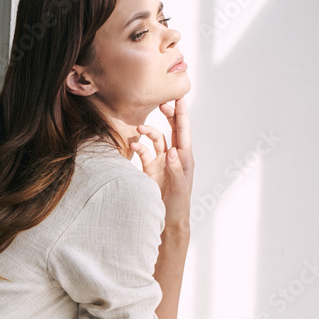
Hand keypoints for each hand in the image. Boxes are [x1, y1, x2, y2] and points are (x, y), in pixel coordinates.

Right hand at [129, 97, 193, 226]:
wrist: (167, 220)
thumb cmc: (179, 205)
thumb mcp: (179, 188)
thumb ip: (176, 169)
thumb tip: (173, 151)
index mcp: (185, 158)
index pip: (184, 131)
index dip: (182, 114)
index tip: (179, 98)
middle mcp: (174, 156)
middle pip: (172, 129)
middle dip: (167, 115)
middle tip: (160, 103)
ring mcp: (161, 161)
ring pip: (156, 139)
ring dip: (148, 132)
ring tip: (139, 129)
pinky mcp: (150, 168)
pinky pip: (144, 152)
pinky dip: (138, 146)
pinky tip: (133, 144)